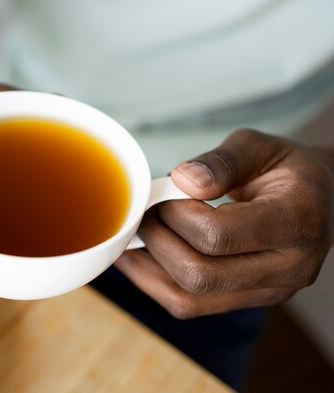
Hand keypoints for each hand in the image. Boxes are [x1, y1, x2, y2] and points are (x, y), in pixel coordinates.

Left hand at [116, 129, 333, 318]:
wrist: (317, 199)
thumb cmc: (285, 169)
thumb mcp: (258, 147)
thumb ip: (220, 162)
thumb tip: (181, 181)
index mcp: (296, 221)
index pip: (218, 235)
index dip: (176, 214)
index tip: (165, 192)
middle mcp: (290, 267)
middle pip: (200, 274)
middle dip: (158, 241)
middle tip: (146, 213)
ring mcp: (270, 291)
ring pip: (189, 299)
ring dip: (149, 267)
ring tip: (135, 235)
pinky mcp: (248, 300)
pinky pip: (190, 305)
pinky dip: (155, 283)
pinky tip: (137, 258)